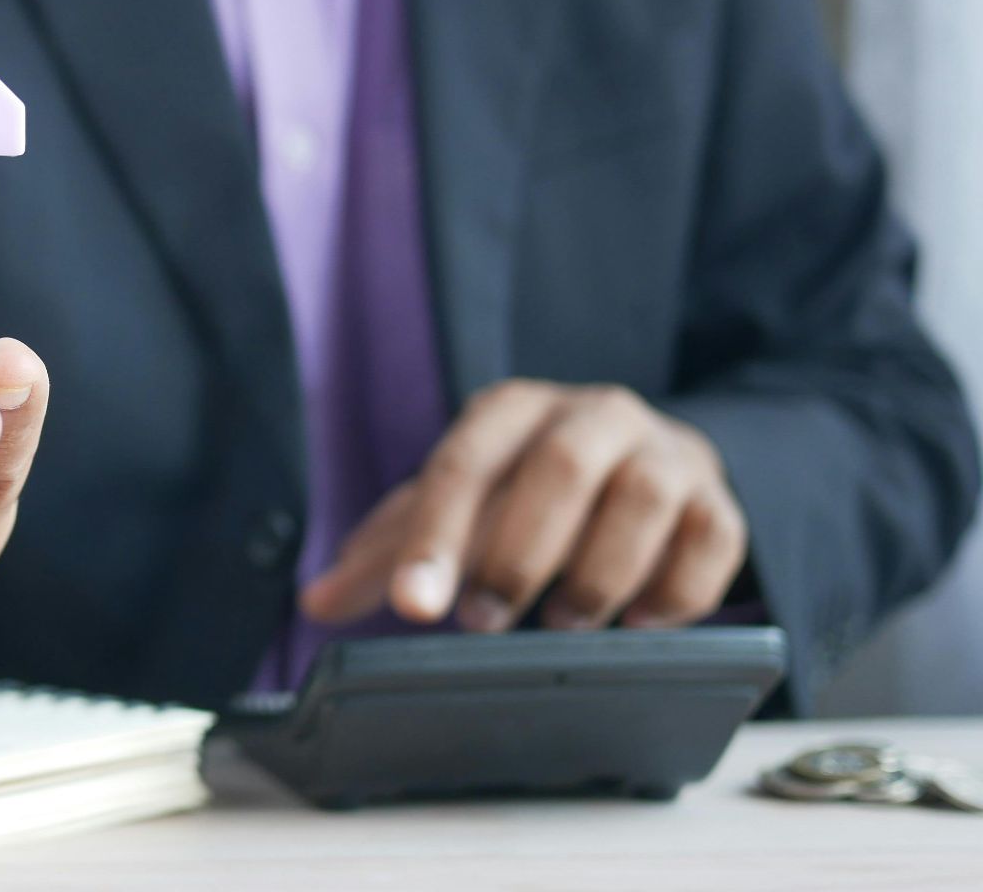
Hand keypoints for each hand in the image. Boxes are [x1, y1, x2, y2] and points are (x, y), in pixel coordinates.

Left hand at [300, 380, 746, 632]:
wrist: (645, 464)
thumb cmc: (529, 491)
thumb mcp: (457, 509)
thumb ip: (389, 554)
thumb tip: (315, 601)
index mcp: (511, 411)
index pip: (463, 465)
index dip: (435, 539)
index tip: (414, 607)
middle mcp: (593, 415)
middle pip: (559, 468)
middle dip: (518, 554)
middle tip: (484, 624)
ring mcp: (664, 453)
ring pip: (642, 498)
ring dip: (598, 573)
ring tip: (564, 624)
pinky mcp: (718, 501)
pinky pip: (712, 539)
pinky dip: (675, 590)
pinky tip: (638, 623)